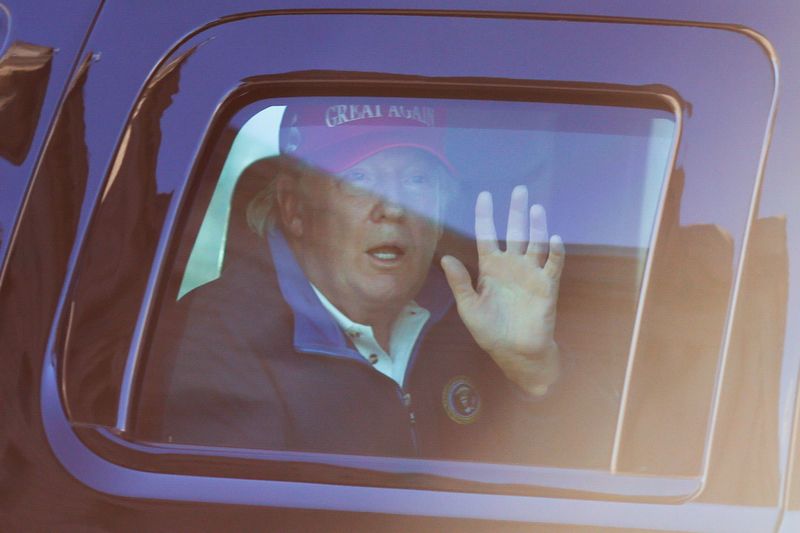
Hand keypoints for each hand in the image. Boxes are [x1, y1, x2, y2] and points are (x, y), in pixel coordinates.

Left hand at [441, 185, 564, 396]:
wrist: (515, 353)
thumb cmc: (490, 331)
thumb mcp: (468, 307)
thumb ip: (459, 283)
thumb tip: (445, 258)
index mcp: (490, 268)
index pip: (488, 236)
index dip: (486, 216)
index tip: (485, 196)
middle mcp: (512, 266)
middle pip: (515, 232)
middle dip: (517, 212)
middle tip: (520, 190)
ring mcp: (530, 274)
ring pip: (535, 244)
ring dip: (536, 227)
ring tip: (536, 209)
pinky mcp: (546, 286)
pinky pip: (552, 265)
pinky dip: (554, 251)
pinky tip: (554, 237)